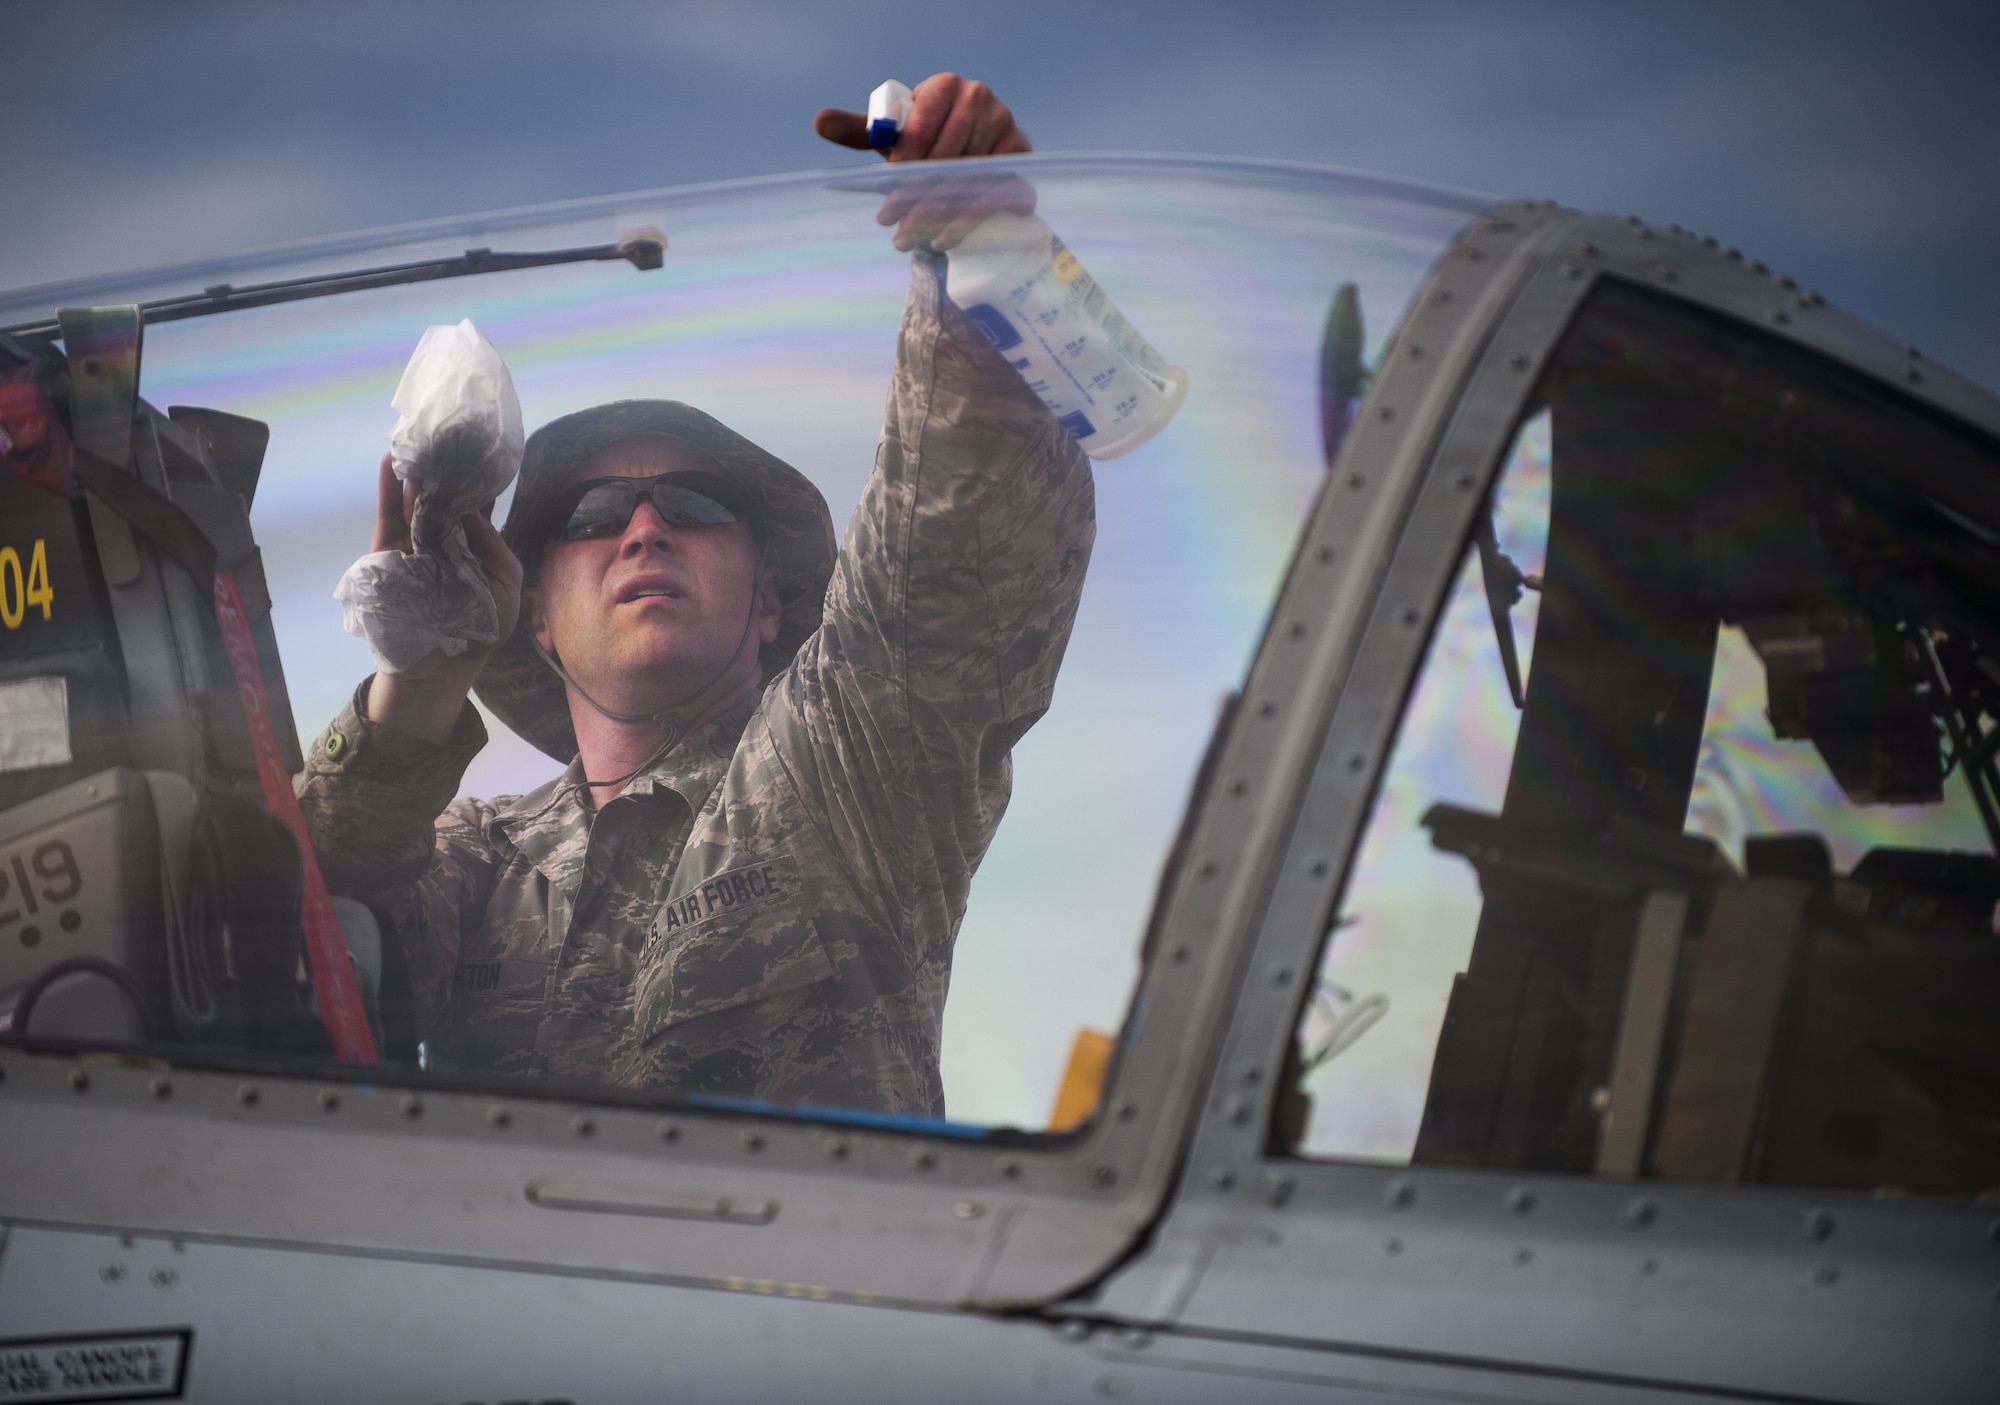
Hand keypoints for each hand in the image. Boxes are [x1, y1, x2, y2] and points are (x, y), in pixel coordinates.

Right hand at [364, 453, 523, 740]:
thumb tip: (475, 513)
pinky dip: (389, 492)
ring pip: (416, 502)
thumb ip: (496, 550)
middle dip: (446, 467)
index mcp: (474, 545)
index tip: (483, 448)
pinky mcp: (389, 556)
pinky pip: (389, 519)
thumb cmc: (479, 631)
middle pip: (444, 496)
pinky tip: (391, 464)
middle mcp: (444, 539)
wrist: (438, 668)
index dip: (479, 477)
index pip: (477, 504)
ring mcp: (415, 545)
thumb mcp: (505, 589)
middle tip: (448, 433)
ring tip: (421, 441)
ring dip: (418, 472)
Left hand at [815, 74, 1036, 250]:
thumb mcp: (893, 137)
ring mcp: (1007, 125)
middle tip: (891, 225)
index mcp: (945, 85)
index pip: (923, 122)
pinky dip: (969, 221)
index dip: (904, 159)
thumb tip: (819, 121)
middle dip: (915, 195)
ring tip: (909, 240)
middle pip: (945, 154)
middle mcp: (980, 97)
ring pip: (967, 178)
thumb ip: (860, 129)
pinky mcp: (1023, 156)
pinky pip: (994, 193)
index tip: (887, 189)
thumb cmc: (926, 144)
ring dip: (938, 215)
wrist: (974, 156)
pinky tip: (945, 240)